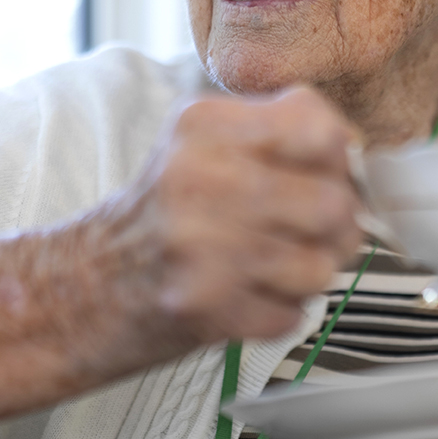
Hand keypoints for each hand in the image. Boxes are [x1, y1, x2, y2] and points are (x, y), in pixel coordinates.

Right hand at [0, 86, 362, 438]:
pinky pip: (293, 312)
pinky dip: (280, 309)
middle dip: (338, 224)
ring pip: (322, 265)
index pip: (321, 129)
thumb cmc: (157, 213)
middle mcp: (200, 180)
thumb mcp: (201, 143)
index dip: (340, 156)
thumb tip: (354, 149)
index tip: (329, 170)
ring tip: (273, 263)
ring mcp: (200, 248)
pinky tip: (246, 292)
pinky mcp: (204, 308)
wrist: (83, 285)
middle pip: (334, 204)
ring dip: (309, 271)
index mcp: (205, 127)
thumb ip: (276, 133)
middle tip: (313, 228)